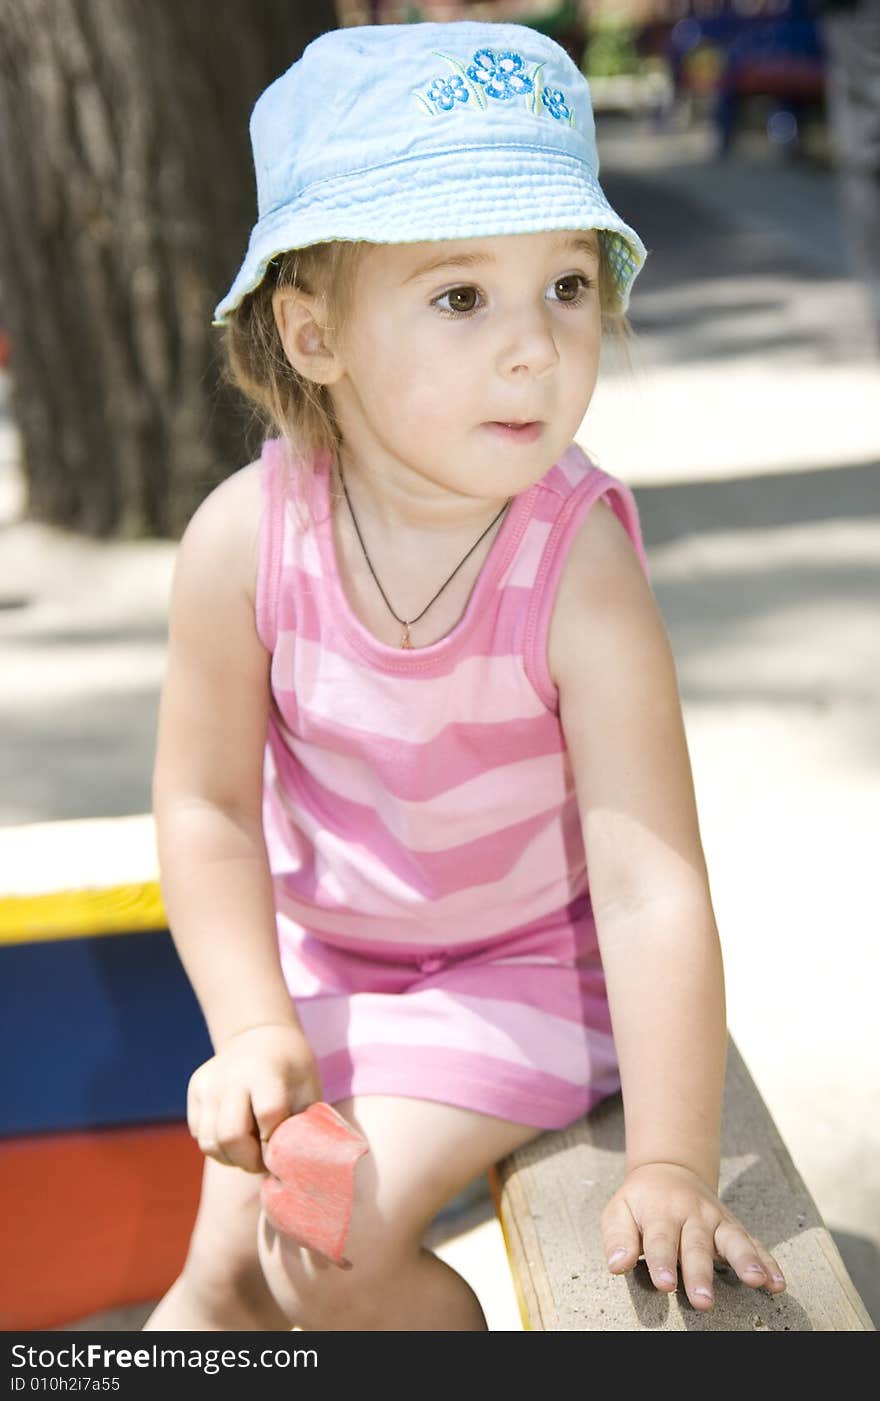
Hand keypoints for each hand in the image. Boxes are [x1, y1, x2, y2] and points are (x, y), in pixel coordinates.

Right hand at [186, 1022, 323, 1173]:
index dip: (277, 1143)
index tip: (285, 1150)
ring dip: (232, 1159)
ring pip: (210, 1143)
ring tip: (251, 1151)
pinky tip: (237, 1136)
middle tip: (265, 1161)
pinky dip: (219, 1147)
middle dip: (250, 1161)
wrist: (260, 1035)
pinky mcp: (195, 1090)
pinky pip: (200, 1136)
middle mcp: (231, 1075)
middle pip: (231, 1136)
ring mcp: (208, 1083)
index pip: (268, 1116)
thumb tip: (294, 1168)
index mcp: (265, 1071)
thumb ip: (301, 1126)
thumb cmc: (292, 1068)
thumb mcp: (308, 1088)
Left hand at [601, 1162, 786, 1310]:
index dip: (662, 1262)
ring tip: (756, 1280)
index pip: (661, 1239)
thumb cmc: (641, 1201)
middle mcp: (692, 1214)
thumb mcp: (619, 1210)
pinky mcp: (733, 1226)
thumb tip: (617, 1265)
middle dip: (700, 1273)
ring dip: (745, 1260)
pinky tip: (777, 1282)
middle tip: (703, 1300)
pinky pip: (753, 1243)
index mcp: (660, 1211)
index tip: (664, 1284)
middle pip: (696, 1245)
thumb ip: (618, 1237)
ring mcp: (716, 1219)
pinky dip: (767, 1261)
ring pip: (732, 1239)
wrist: (669, 1170)